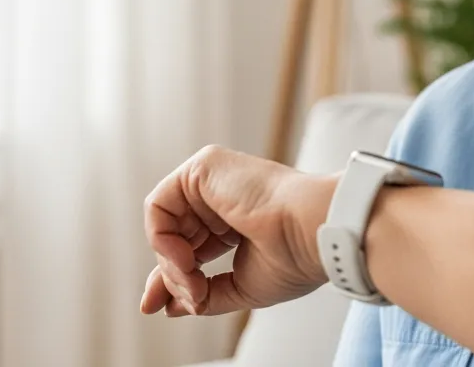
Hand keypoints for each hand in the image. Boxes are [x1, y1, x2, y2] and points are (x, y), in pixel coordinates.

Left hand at [140, 145, 336, 316]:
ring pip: (162, 225)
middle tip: (189, 299)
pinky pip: (158, 206)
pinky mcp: (204, 166)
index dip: (174, 278)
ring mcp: (213, 178)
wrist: (314, 233)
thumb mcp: (240, 285)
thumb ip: (202, 293)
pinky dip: (163, 241)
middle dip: (170, 275)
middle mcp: (221, 195)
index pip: (189, 247)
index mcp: (235, 219)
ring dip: (171, 264)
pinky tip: (187, 260)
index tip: (162, 308)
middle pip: (173, 237)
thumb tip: (168, 306)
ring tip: (195, 284)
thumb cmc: (294, 257)